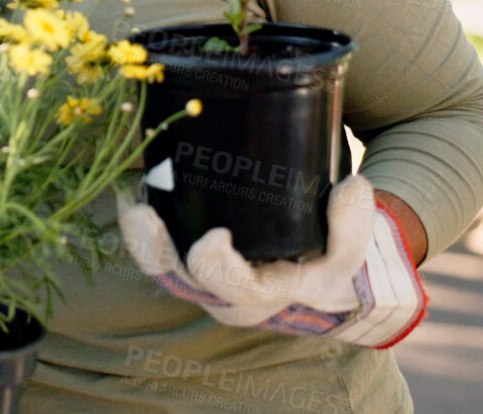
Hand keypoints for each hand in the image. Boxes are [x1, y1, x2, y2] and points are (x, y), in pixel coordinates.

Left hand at [115, 175, 426, 348]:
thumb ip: (353, 222)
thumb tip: (353, 187)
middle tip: (140, 212)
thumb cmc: (332, 263)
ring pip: (161, 265)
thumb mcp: (352, 249)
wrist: (318, 276)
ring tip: (128, 198)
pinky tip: (133, 186)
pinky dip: (143, 223)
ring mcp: (202, 276)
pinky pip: (158, 246)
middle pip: (181, 279)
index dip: (219, 266)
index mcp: (262, 296)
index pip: (235, 289)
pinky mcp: (189, 255)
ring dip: (140, 235)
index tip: (216, 236)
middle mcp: (223, 293)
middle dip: (156, 248)